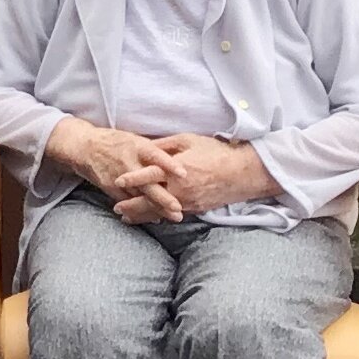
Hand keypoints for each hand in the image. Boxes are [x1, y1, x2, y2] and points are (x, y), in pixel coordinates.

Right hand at [50, 118, 176, 204]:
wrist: (85, 147)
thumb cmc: (115, 142)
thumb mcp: (134, 140)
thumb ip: (153, 151)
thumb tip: (177, 157)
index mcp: (136, 147)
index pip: (156, 156)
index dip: (169, 164)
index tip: (184, 173)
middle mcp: (129, 163)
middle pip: (149, 183)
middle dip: (164, 198)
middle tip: (179, 208)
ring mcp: (119, 178)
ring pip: (141, 196)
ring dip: (158, 208)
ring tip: (175, 216)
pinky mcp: (111, 188)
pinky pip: (129, 202)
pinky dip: (142, 210)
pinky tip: (156, 217)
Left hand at [114, 133, 277, 221]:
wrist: (242, 173)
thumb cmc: (215, 152)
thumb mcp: (189, 140)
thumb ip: (166, 145)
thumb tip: (147, 147)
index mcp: (177, 169)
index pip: (149, 175)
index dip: (132, 178)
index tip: (117, 181)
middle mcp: (180, 189)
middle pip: (150, 200)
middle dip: (131, 205)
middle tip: (115, 208)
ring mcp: (188, 202)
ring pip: (160, 211)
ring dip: (142, 215)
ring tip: (126, 218)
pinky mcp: (196, 209)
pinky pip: (173, 214)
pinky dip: (159, 215)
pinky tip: (150, 218)